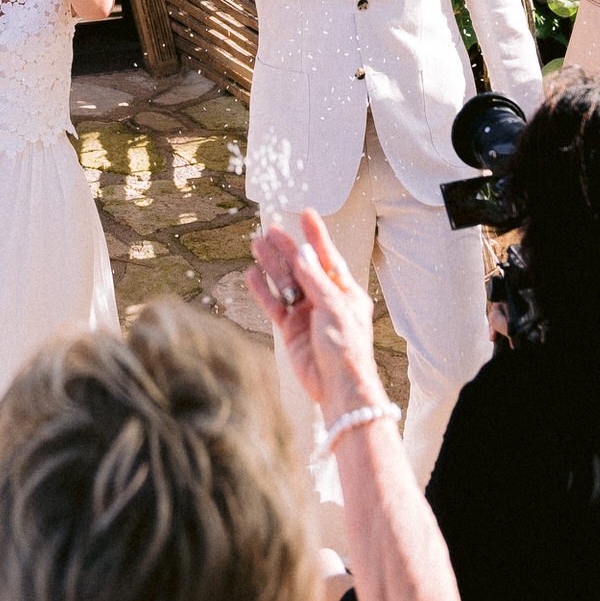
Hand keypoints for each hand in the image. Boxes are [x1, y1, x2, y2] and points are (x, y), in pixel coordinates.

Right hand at [250, 212, 381, 419]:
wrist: (337, 386)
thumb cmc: (347, 348)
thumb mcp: (334, 308)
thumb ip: (316, 281)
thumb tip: (304, 254)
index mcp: (344, 291)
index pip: (327, 256)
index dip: (317, 235)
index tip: (307, 213)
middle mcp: (324, 299)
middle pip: (302, 266)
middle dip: (287, 247)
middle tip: (271, 228)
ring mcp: (306, 313)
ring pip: (285, 282)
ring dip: (272, 264)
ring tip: (256, 244)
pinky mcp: (290, 328)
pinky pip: (274, 304)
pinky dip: (263, 290)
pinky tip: (252, 274)